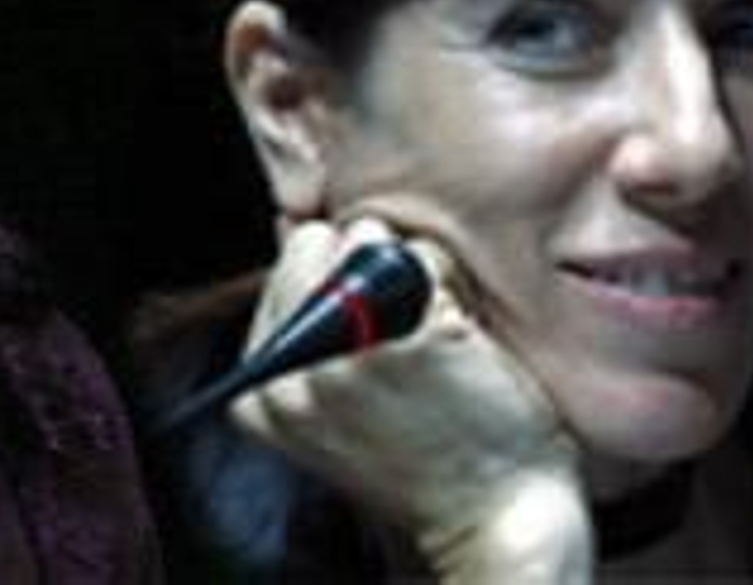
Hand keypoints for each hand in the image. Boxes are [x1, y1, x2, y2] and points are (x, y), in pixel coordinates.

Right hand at [231, 218, 592, 582]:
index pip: (281, 269)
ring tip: (428, 337)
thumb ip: (309, 330)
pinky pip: (427, 262)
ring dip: (408, 271)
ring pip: (370, 238)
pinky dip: (451, 290)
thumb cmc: (423, 456)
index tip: (363, 322)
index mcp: (260, 391)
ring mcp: (347, 357)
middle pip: (316, 242)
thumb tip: (305, 230)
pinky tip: (459, 345)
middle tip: (398, 326)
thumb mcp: (332, 405)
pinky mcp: (411, 342)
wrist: (492, 522)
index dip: (331, 276)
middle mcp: (290, 374)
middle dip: (362, 263)